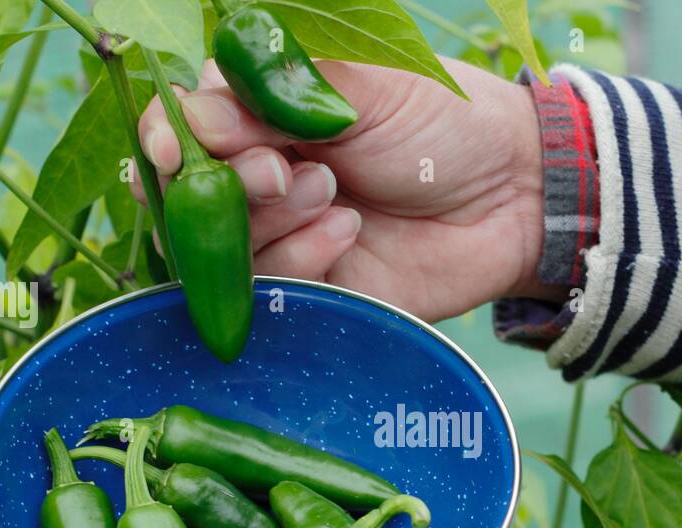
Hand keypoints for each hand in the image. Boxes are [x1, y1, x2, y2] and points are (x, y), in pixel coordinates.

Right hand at [133, 57, 564, 320]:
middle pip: (190, 191)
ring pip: (223, 244)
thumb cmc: (443, 121)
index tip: (180, 146)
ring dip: (269, 216)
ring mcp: (285, 236)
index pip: (186, 124)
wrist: (511, 192)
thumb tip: (197, 115)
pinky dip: (299, 258)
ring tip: (330, 191)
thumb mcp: (361, 83)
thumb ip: (276, 90)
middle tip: (281, 168)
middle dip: (224, 179)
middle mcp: (264, 176)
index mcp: (266, 113)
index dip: (171, 135)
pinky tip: (346, 231)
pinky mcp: (314, 289)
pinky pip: (269, 287)